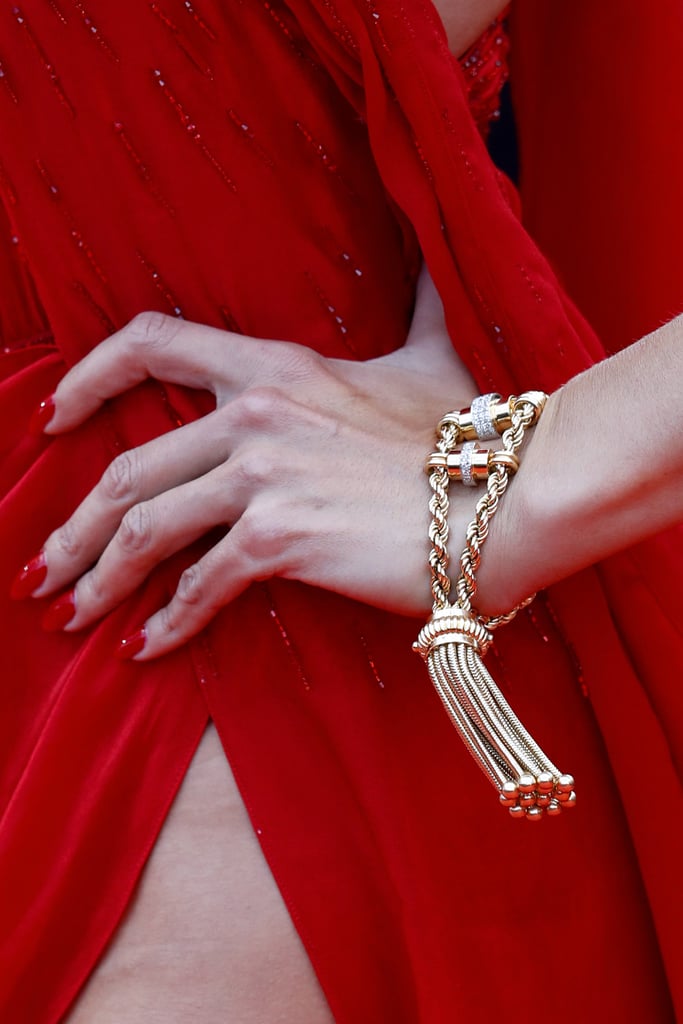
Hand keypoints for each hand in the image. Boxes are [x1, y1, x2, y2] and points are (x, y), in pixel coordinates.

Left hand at [21, 270, 486, 658]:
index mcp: (273, 367)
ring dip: (96, 580)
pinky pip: (200, 585)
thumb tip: (433, 258)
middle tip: (44, 568)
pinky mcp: (284, 537)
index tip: (53, 422)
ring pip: (144, 530)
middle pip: (127, 469)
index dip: (88, 380)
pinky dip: (164, 622)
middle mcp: (255, 413)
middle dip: (71, 528)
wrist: (510, 497)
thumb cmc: (467, 436)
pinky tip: (146, 648)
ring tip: (71, 615)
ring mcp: (265, 474)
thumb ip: (417, 304)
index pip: (150, 343)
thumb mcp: (432, 355)